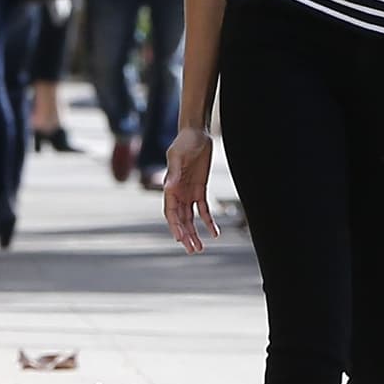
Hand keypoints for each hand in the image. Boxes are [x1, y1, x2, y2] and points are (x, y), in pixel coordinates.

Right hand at [164, 128, 219, 254]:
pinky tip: (215, 232)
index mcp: (170, 187)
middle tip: (193, 250)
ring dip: (195, 232)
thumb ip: (174, 173)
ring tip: (200, 248)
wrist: (196, 133)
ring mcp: (189, 192)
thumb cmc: (184, 142)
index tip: (180, 238)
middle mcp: (178, 192)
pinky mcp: (200, 188)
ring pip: (191, 217)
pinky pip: (204, 209)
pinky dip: (208, 221)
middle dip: (186, 235)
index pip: (171, 212)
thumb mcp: (178, 156)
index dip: (175, 226)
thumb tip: (168, 188)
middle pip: (181, 219)